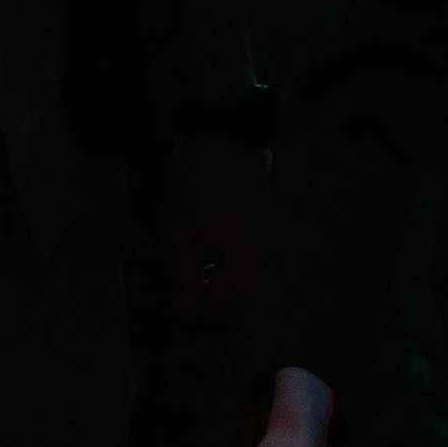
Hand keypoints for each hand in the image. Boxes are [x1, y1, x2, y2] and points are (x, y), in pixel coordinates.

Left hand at [164, 134, 267, 310]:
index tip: (182, 286)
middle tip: (194, 275)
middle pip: (243, 291)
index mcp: (238, 253)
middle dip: (219, 292)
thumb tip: (184, 310)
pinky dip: (240, 262)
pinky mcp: (268, 221)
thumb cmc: (194, 180)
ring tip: (207, 261)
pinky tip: (220, 242)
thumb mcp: (179, 228)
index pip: (224, 296)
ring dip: (231, 278)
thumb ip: (183, 272)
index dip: (200, 299)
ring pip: (253, 275)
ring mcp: (267, 234)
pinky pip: (258, 256)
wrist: (224, 136)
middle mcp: (260, 247)